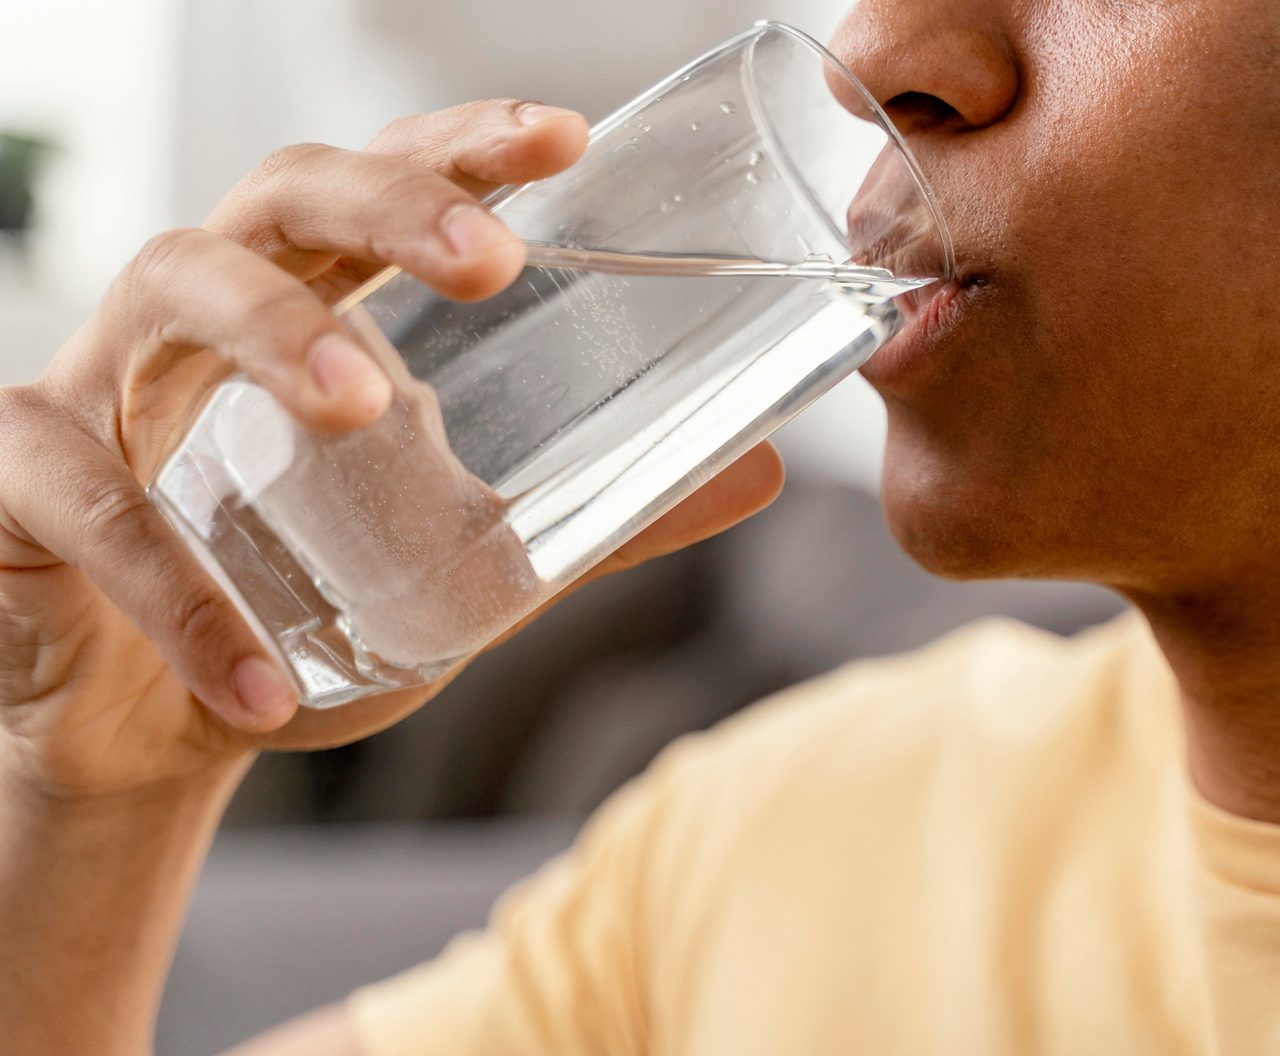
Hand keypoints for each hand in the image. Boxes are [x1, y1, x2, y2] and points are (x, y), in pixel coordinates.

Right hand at [0, 100, 783, 799]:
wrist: (164, 728)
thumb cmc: (315, 609)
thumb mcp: (472, 563)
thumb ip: (602, 519)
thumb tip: (761, 473)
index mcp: (320, 309)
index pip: (390, 189)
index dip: (461, 146)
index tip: (562, 136)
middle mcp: (212, 315)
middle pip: (284, 192)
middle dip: (388, 202)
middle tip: (491, 259)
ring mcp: (107, 383)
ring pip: (170, 287)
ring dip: (275, 337)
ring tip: (366, 411)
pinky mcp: (21, 480)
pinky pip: (85, 502)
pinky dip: (178, 595)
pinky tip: (263, 685)